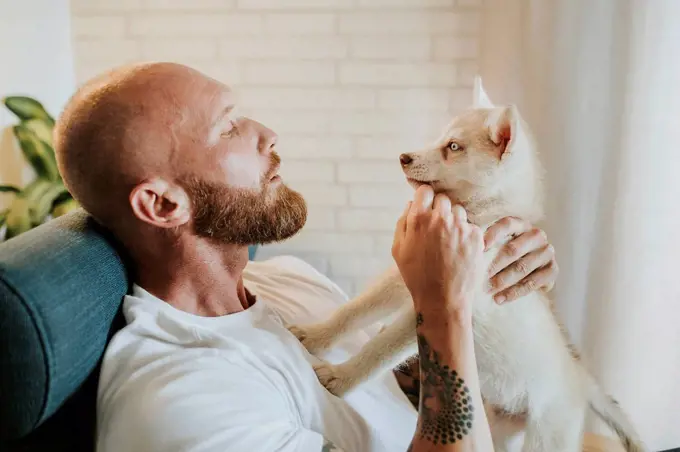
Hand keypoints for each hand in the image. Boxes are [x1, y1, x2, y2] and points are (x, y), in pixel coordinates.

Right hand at [391, 185, 484, 314]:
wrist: (442, 299)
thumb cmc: (417, 276)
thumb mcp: (398, 250)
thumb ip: (403, 223)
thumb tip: (410, 205)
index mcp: (419, 219)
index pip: (425, 191)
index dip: (424, 198)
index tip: (425, 206)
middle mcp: (441, 219)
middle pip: (443, 199)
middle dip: (439, 210)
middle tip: (437, 228)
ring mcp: (461, 227)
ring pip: (459, 211)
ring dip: (454, 221)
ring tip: (449, 241)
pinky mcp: (476, 236)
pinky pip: (471, 226)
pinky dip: (466, 234)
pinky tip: (459, 250)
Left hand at [484, 216, 558, 303]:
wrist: (531, 273)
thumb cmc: (506, 255)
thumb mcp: (498, 244)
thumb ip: (485, 241)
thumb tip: (464, 238)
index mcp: (521, 225)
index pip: (507, 224)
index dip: (493, 234)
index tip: (480, 248)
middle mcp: (537, 235)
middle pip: (514, 249)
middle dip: (495, 264)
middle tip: (480, 275)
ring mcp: (547, 252)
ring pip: (523, 267)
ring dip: (504, 280)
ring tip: (490, 289)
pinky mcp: (553, 270)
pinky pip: (533, 283)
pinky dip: (515, 292)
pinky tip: (502, 298)